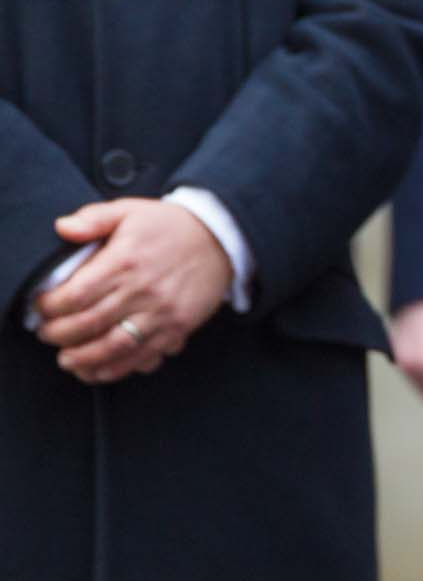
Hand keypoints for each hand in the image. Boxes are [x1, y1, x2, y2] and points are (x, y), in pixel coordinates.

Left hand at [33, 199, 232, 383]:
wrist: (221, 237)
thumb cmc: (171, 226)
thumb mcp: (130, 210)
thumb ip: (94, 218)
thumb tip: (62, 228)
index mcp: (125, 261)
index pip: (75, 294)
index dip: (50, 307)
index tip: (42, 308)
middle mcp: (142, 290)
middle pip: (88, 324)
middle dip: (59, 335)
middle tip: (49, 334)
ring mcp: (162, 312)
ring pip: (113, 347)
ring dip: (84, 360)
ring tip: (68, 359)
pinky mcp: (178, 327)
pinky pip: (143, 357)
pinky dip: (118, 369)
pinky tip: (99, 370)